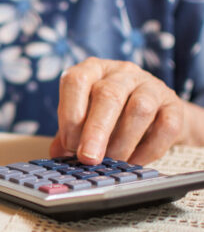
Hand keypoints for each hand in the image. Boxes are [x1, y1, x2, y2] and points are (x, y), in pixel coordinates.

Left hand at [49, 57, 184, 165]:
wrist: (150, 115)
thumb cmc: (105, 116)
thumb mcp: (81, 120)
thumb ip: (67, 135)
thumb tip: (57, 154)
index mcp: (91, 70)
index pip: (76, 82)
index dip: (70, 114)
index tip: (69, 145)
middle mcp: (121, 72)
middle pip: (108, 95)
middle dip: (96, 131)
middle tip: (89, 158)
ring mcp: (150, 85)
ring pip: (140, 109)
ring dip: (123, 142)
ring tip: (112, 162)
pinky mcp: (174, 104)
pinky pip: (166, 126)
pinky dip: (148, 150)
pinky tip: (134, 162)